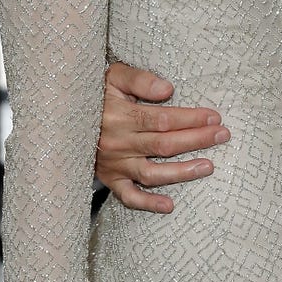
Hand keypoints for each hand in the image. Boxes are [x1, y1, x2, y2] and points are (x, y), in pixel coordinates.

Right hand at [96, 62, 230, 212]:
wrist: (59, 116)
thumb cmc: (93, 92)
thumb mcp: (112, 76)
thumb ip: (139, 79)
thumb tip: (168, 90)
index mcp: (120, 115)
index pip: (163, 120)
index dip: (191, 119)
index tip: (214, 117)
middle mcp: (118, 143)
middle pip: (164, 144)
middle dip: (197, 140)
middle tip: (223, 135)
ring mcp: (114, 164)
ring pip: (152, 173)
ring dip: (182, 172)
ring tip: (208, 167)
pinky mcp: (109, 179)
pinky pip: (128, 196)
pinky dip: (148, 203)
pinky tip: (169, 206)